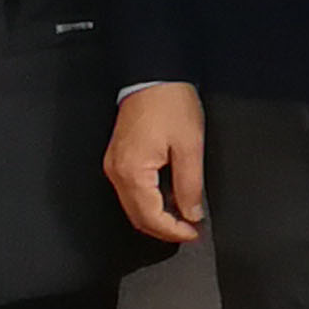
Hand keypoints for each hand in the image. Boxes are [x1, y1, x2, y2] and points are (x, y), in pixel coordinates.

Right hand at [105, 85, 207, 244]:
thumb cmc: (170, 103)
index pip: (150, 217)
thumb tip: (191, 213)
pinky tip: (167, 199)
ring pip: (133, 206)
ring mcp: (115, 165)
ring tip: (182, 218)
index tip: (193, 233)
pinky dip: (148, 202)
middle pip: (137, 217)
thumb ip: (190, 185)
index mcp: (132, 171)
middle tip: (189, 230)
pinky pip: (131, 191)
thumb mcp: (189, 146)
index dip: (173, 231)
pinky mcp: (118, 158)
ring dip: (156, 217)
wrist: (153, 76)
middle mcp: (117, 172)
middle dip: (164, 229)